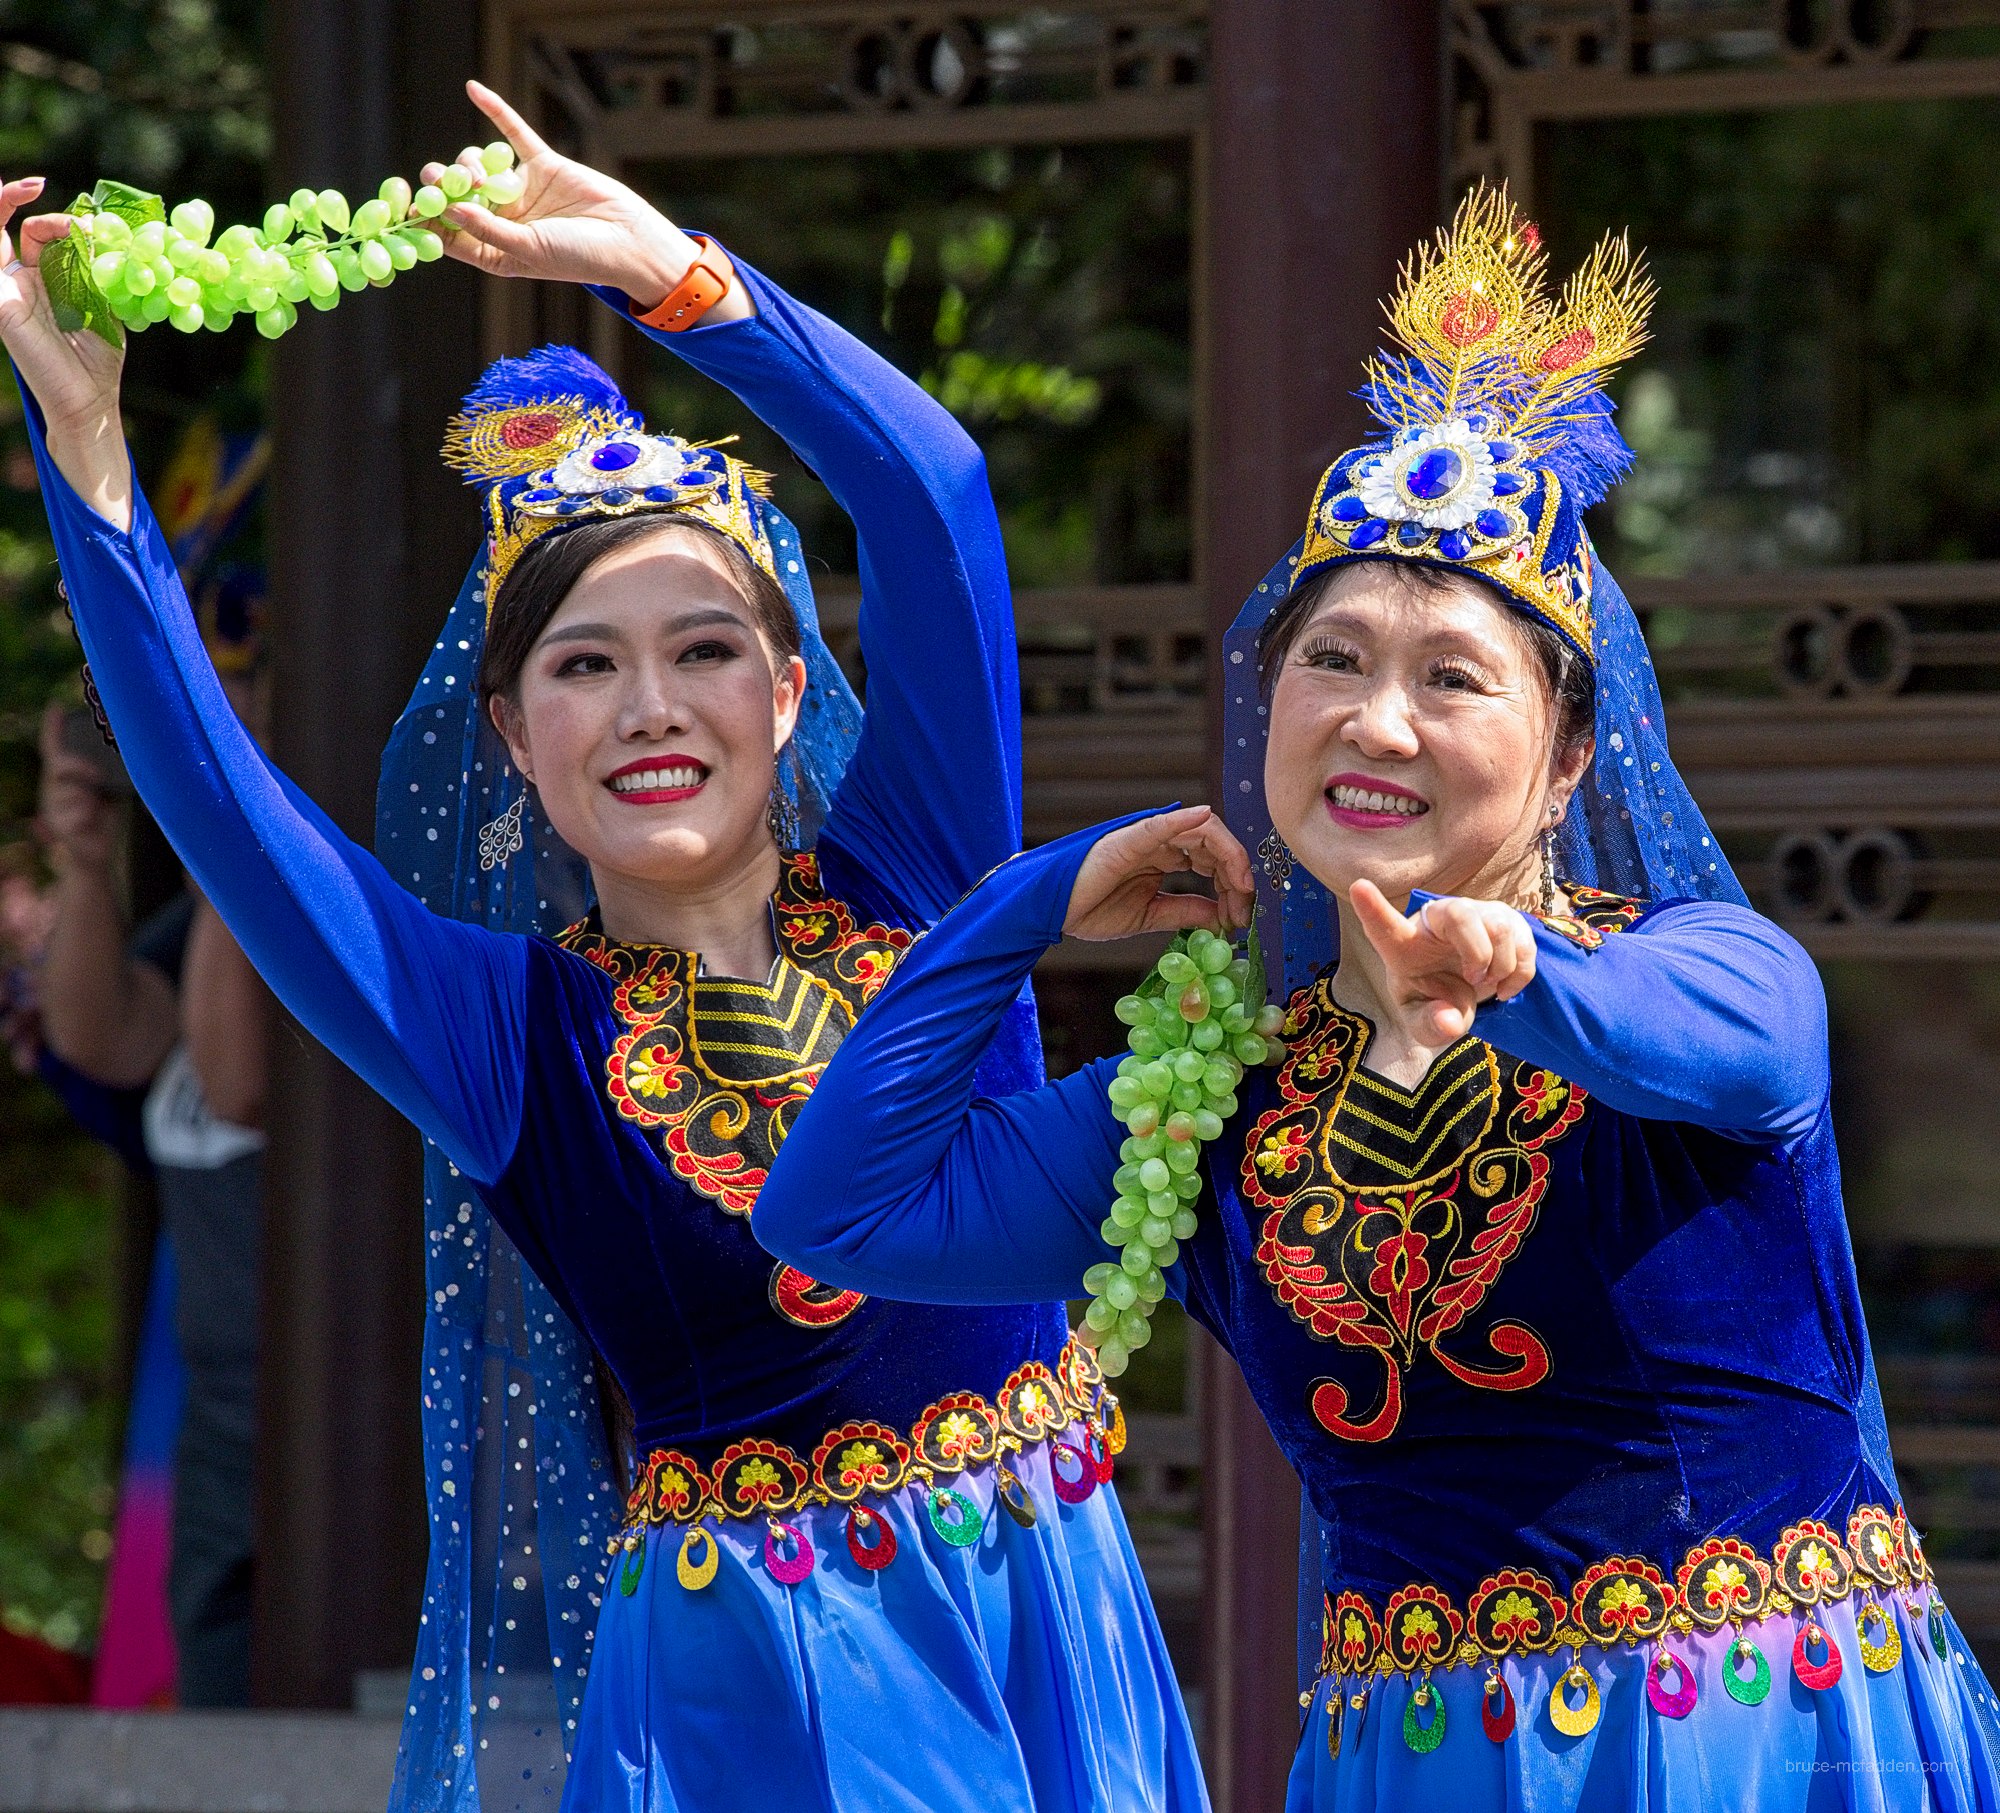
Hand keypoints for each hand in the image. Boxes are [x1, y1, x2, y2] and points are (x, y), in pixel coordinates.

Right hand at [0, 176, 131, 524]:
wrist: (89, 400)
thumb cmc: (98, 360)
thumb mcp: (105, 306)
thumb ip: (97, 269)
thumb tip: (99, 229)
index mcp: (48, 281)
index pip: (41, 235)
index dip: (60, 220)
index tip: (90, 221)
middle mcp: (21, 281)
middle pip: (12, 227)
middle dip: (24, 202)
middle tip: (39, 189)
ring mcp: (6, 290)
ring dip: (2, 205)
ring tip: (23, 188)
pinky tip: (5, 207)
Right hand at [36, 701, 117, 875]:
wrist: (96, 855)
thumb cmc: (102, 820)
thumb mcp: (107, 791)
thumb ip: (108, 775)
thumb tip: (128, 754)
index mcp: (64, 779)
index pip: (54, 749)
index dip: (53, 727)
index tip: (56, 706)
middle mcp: (52, 790)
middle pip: (58, 765)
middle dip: (78, 765)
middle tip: (97, 774)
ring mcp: (52, 808)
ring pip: (71, 791)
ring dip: (89, 798)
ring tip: (95, 809)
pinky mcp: (58, 826)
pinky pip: (76, 813)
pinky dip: (89, 815)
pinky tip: (90, 819)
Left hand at [424, 82, 745, 316]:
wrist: (628, 241)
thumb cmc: (579, 258)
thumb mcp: (527, 250)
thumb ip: (487, 230)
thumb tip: (450, 209)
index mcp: (496, 251)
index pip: (451, 235)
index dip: (428, 220)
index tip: (409, 205)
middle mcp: (504, 220)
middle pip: (459, 196)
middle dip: (444, 187)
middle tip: (435, 179)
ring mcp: (522, 191)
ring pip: (480, 167)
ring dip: (471, 164)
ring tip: (476, 172)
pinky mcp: (542, 165)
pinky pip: (513, 134)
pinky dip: (494, 110)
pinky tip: (474, 88)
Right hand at [1063, 806, 1255, 941]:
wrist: (1052, 912)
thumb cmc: (1092, 909)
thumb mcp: (1152, 915)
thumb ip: (1187, 911)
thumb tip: (1224, 917)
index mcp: (1166, 858)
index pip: (1214, 860)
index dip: (1235, 885)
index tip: (1242, 917)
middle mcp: (1161, 843)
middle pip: (1215, 844)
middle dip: (1238, 875)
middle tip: (1246, 907)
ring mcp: (1146, 838)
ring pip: (1200, 830)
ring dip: (1228, 856)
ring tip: (1240, 886)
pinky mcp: (1128, 839)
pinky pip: (1161, 824)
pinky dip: (1185, 819)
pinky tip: (1204, 818)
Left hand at [1348, 881, 1536, 1043]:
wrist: (1465, 986)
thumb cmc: (1433, 995)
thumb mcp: (1424, 1021)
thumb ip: (1429, 1026)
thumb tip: (1449, 1022)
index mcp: (1403, 943)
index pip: (1384, 924)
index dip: (1372, 908)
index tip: (1358, 887)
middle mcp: (1438, 919)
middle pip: (1462, 915)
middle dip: (1477, 954)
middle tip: (1475, 980)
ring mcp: (1474, 913)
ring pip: (1500, 928)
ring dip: (1500, 966)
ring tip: (1487, 982)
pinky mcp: (1506, 919)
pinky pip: (1524, 942)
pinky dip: (1520, 973)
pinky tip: (1504, 985)